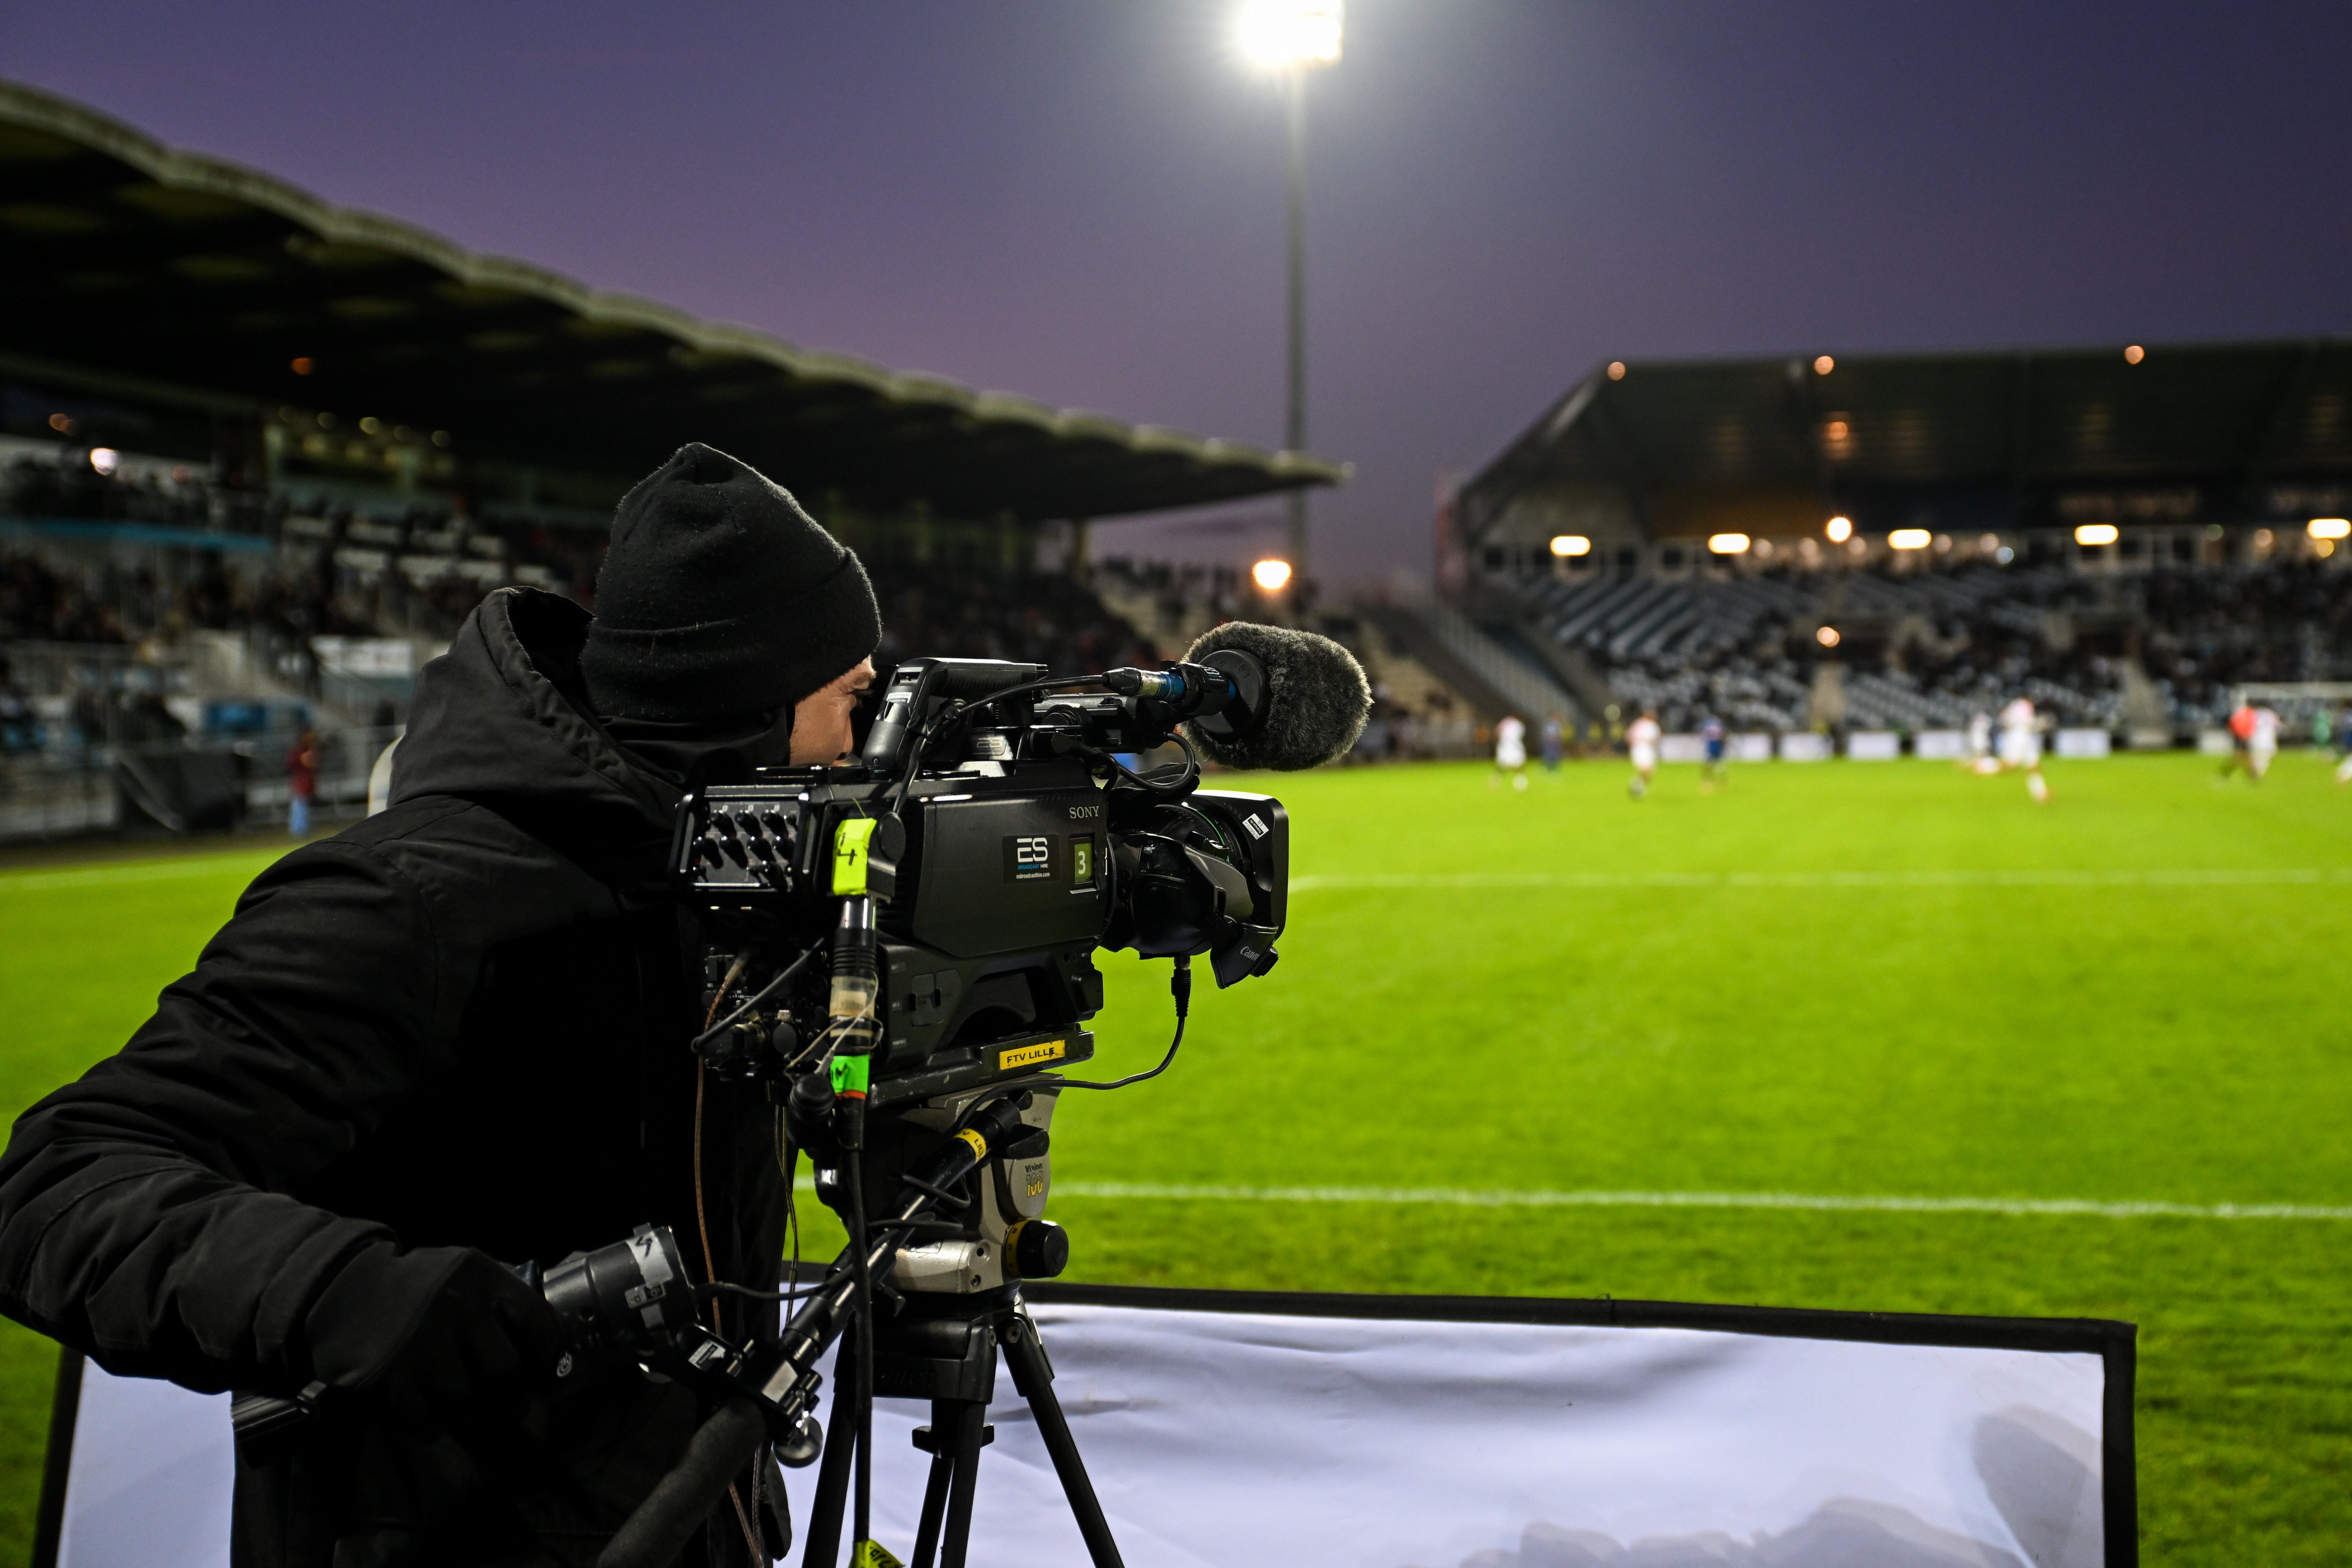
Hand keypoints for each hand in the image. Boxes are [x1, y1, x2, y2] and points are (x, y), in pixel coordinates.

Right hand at [306, 1243, 565, 1449]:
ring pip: (469, 1406)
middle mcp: (457, 1307)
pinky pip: (428, 1423)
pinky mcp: (390, 1379)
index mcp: (481, 1275)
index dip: (548, 1357)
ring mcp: (423, 1345)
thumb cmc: (412, 1286)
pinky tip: (425, 1412)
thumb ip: (498, 1299)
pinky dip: (432, 1426)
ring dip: (473, 1419)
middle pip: (507, 1374)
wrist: (338, 1287)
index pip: (539, 1322)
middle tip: (510, 1411)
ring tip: (468, 1416)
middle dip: (513, 1402)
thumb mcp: (461, 1271)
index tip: (543, 1376)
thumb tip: (541, 1348)